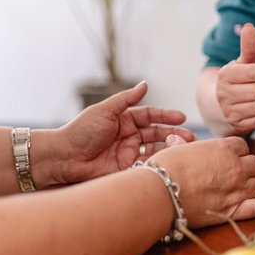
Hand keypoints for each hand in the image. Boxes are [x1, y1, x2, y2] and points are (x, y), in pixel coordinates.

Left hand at [50, 82, 195, 184]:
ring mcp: (129, 153)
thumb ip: (126, 99)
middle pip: (157, 133)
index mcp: (124, 120)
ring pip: (156, 150)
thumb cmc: (80, 131)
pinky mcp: (126, 170)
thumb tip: (146, 84)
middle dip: (174, 134)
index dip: (167, 116)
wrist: (64, 157)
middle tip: (190, 137)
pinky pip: (147, 166)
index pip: (151, 116)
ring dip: (170, 149)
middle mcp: (129, 136)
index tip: (182, 117)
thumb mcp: (104, 110)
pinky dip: (158, 163)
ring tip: (183, 149)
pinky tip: (168, 161)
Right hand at [151, 137, 254, 226]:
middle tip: (228, 177)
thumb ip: (182, 145)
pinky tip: (249, 204)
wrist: (161, 193)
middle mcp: (236, 167)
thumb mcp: (175, 150)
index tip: (224, 161)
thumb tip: (175, 140)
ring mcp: (238, 189)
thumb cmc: (165, 170)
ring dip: (248, 188)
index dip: (234, 154)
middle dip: (243, 170)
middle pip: (254, 165)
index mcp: (224, 148)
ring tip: (234, 192)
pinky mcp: (235, 210)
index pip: (242, 147)